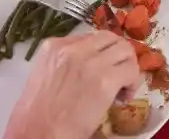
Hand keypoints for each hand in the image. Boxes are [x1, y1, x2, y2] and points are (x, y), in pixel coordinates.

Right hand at [5, 32, 141, 138]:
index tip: (103, 70)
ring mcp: (91, 62)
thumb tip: (91, 66)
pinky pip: (131, 70)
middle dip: (119, 56)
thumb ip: (65, 64)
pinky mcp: (106, 80)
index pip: (91, 38)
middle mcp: (74, 48)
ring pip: (125, 51)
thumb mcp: (44, 77)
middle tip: (119, 76)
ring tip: (122, 88)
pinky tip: (123, 98)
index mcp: (54, 46)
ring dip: (128, 68)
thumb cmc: (35, 115)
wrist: (39, 133)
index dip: (101, 54)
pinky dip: (133, 83)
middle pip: (111, 39)